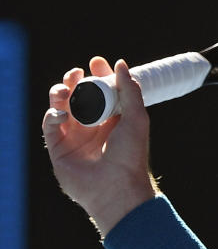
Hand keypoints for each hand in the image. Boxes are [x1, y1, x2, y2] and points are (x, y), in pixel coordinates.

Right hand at [42, 56, 156, 234]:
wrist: (116, 186)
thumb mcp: (136, 118)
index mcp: (111, 119)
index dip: (97, 76)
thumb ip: (130, 91)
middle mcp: (91, 126)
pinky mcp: (59, 148)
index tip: (97, 62)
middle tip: (77, 73)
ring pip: (60, 107)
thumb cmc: (131, 154)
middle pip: (77, 96)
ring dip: (60, 93)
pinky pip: (50, 125)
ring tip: (66, 89)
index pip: (101, 91)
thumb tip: (121, 64)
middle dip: (74, 81)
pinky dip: (52, 115)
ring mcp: (74, 136)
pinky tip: (61, 113)